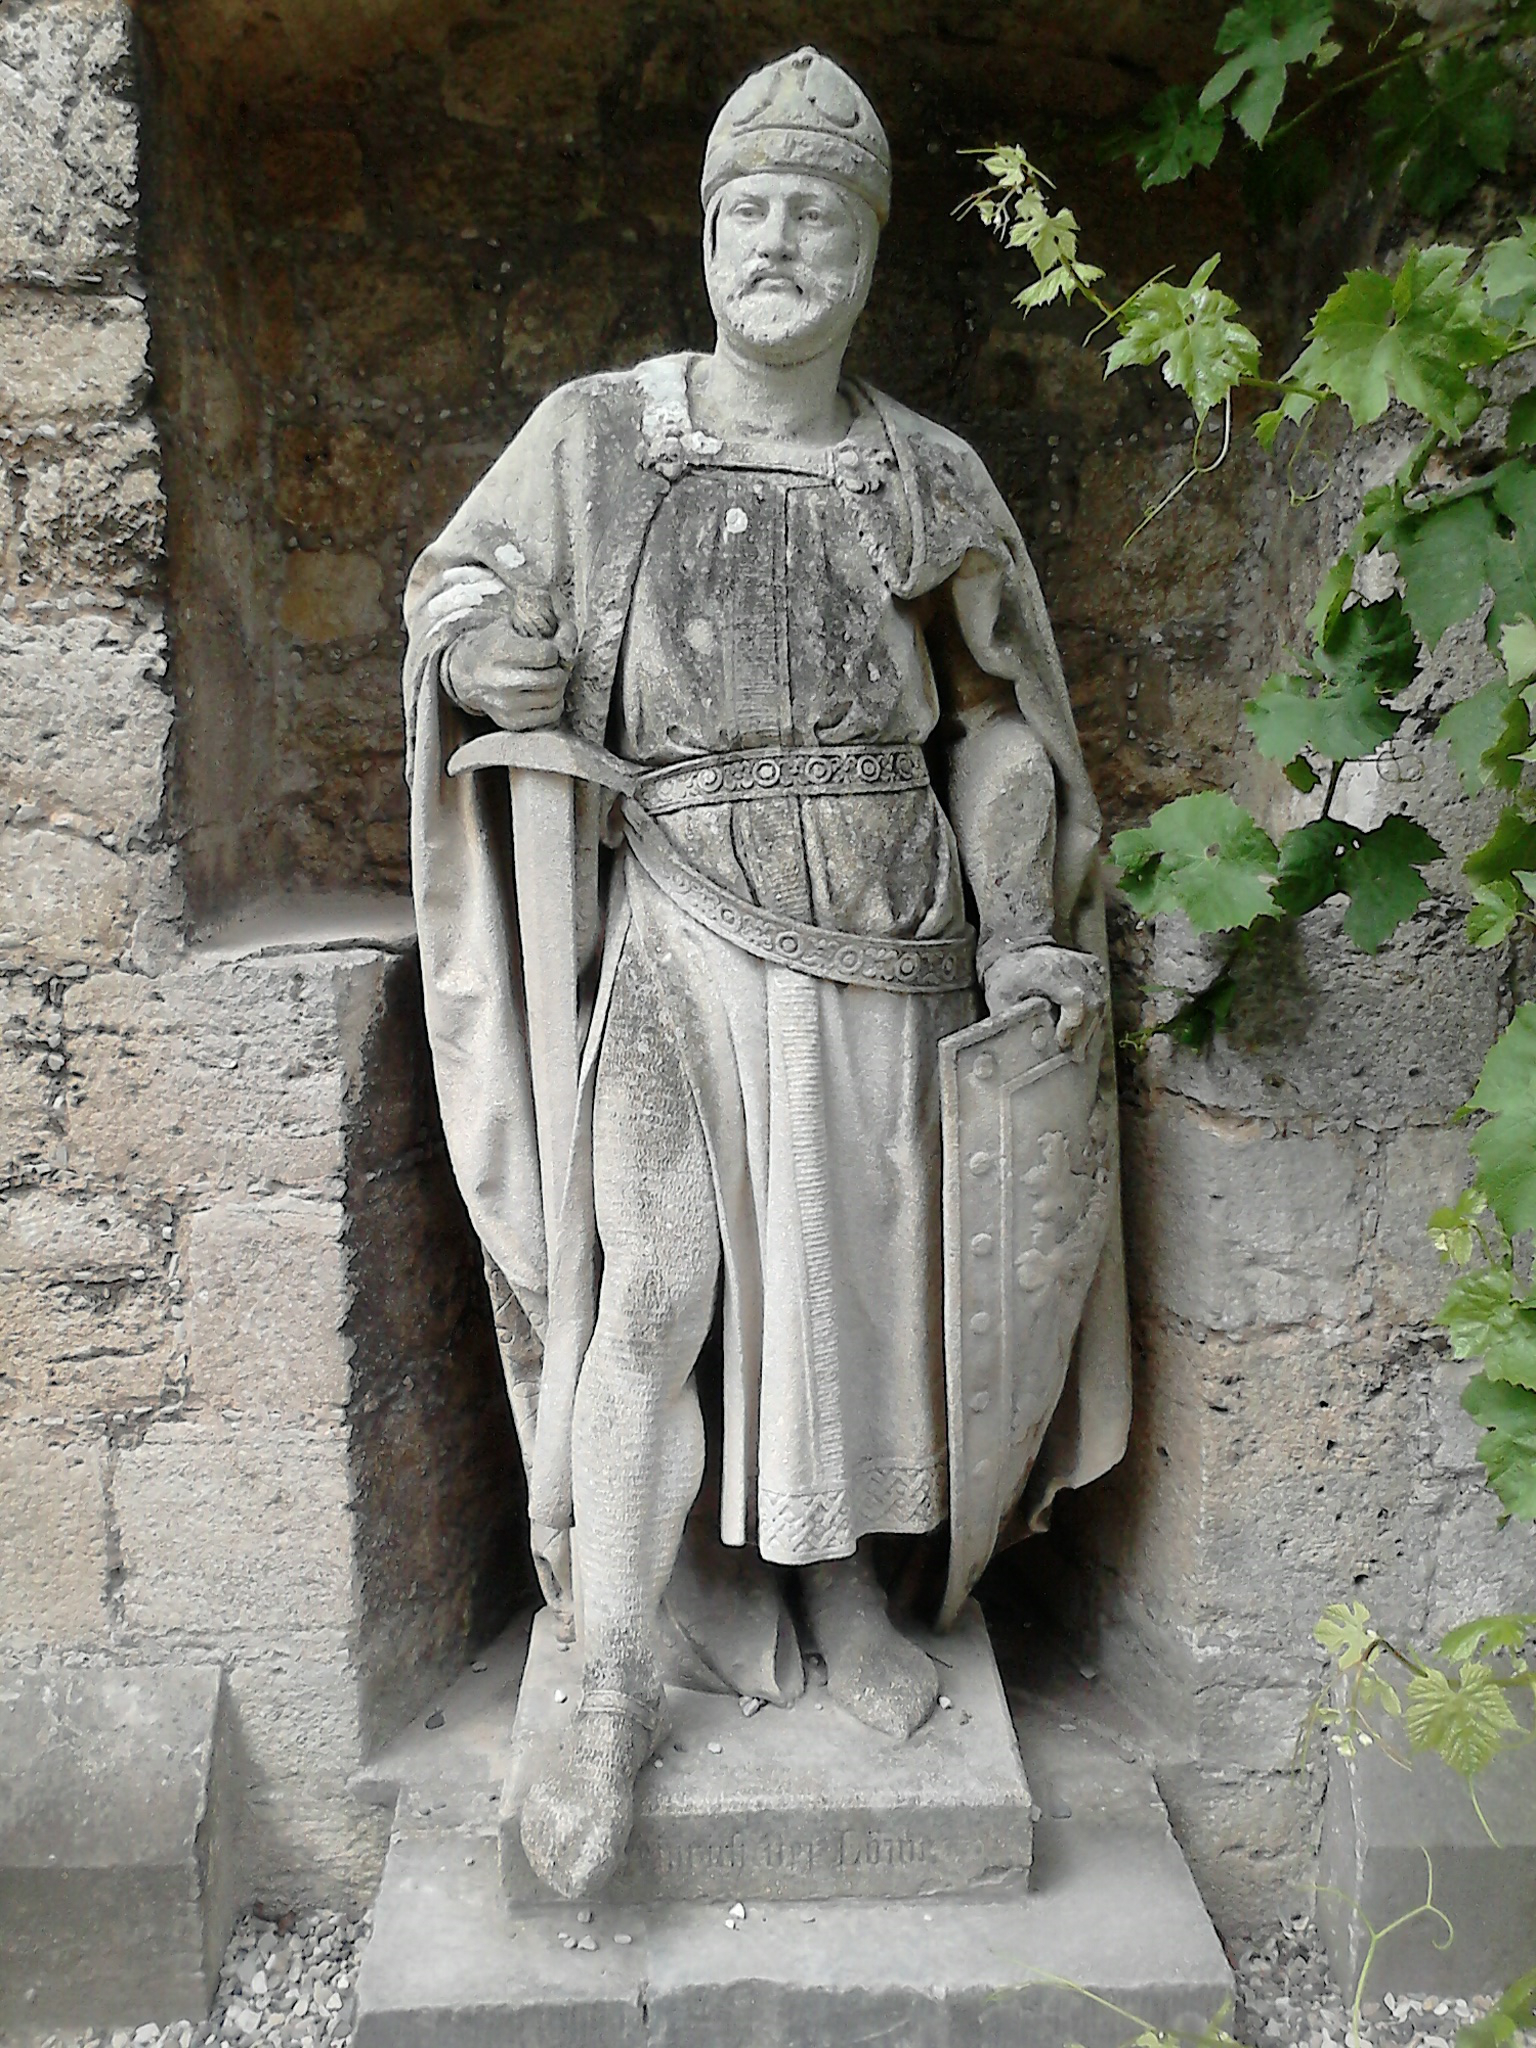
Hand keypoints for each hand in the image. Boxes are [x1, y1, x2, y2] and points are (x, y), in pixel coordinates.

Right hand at [444, 605, 573, 731]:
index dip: (554, 650)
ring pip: (554, 697)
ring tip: (546, 678)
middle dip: (559, 669)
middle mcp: (501, 680)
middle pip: (553, 678)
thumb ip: (548, 625)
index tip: (546, 649)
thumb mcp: (514, 624)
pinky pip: (550, 715)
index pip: (547, 654)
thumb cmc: (495, 645)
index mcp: (501, 651)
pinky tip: (542, 694)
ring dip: (557, 687)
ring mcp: (506, 705)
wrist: (467, 674)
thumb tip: (570, 637)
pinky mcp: (511, 722)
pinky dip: (553, 704)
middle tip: (552, 666)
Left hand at [983, 944, 1106, 1054]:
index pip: (1074, 998)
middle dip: (1084, 1034)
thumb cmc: (1007, 977)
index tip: (1062, 1042)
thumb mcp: (999, 999)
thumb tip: (1024, 1048)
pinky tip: (1085, 1028)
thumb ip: (1012, 1022)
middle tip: (1074, 1055)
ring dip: (1091, 1027)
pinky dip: (1095, 1013)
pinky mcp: (1093, 966)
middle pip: (1091, 1003)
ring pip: (1099, 1001)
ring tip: (1079, 1047)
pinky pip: (1102, 994)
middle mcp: (1069, 964)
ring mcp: (1084, 963)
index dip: (1073, 1024)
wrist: (1016, 948)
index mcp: (1046, 970)